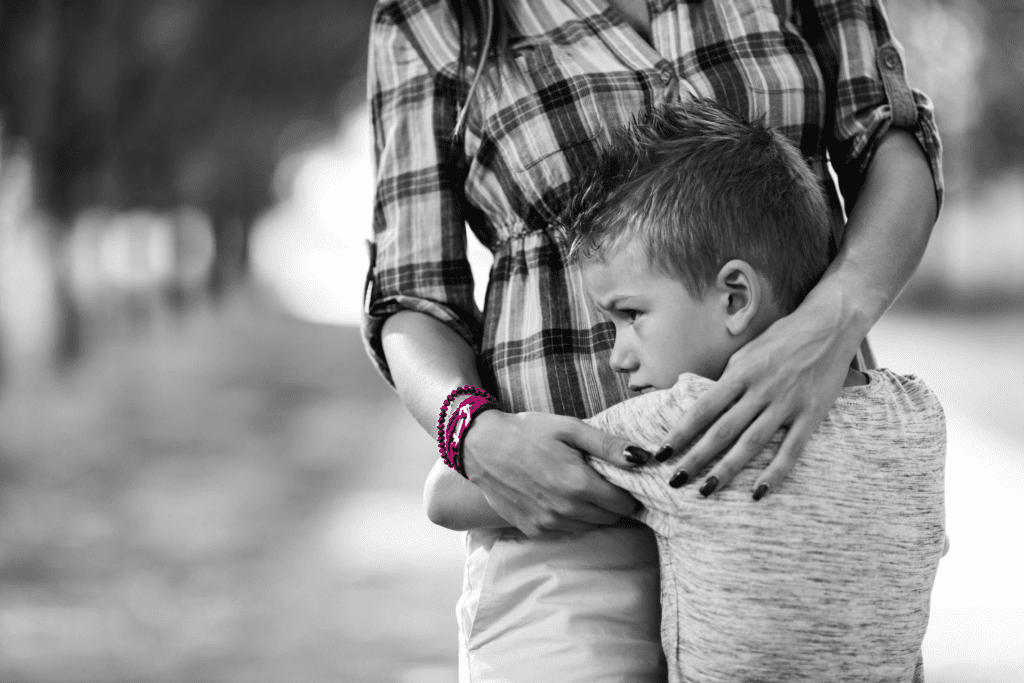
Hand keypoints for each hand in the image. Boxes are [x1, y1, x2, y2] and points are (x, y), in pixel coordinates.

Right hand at [460, 410, 649, 537]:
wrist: (482, 447)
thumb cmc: (528, 432)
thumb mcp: (570, 429)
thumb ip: (608, 445)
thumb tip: (643, 458)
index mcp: (579, 484)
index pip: (624, 504)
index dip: (629, 492)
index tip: (624, 480)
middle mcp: (566, 510)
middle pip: (610, 518)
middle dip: (613, 501)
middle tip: (603, 480)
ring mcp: (548, 523)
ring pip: (590, 526)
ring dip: (593, 511)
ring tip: (579, 486)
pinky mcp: (533, 529)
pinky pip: (566, 529)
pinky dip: (570, 517)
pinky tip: (559, 495)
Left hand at [656, 299, 863, 498]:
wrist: (831, 324)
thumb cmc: (783, 337)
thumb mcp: (748, 351)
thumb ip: (730, 378)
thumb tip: (709, 405)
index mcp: (741, 372)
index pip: (703, 409)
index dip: (681, 432)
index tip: (662, 452)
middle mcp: (761, 389)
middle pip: (722, 430)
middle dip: (696, 458)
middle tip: (675, 481)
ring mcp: (787, 403)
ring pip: (751, 443)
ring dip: (727, 469)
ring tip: (706, 490)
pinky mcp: (812, 414)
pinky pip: (792, 449)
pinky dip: (775, 472)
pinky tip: (758, 492)